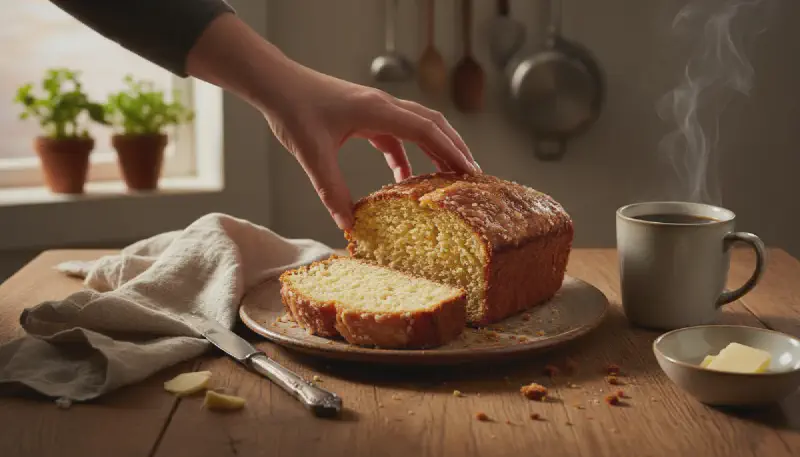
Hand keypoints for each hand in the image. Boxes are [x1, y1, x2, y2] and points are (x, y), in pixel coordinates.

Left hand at [264, 65, 479, 228]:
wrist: (276, 85)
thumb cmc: (293, 111)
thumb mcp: (313, 155)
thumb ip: (331, 190)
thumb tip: (348, 224)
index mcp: (376, 110)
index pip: (425, 129)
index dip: (450, 150)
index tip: (469, 171)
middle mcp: (382, 105)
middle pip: (432, 124)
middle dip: (454, 148)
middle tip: (471, 175)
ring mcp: (375, 109)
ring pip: (417, 127)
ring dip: (434, 149)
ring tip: (448, 176)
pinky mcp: (365, 115)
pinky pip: (395, 134)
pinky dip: (405, 155)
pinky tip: (403, 178)